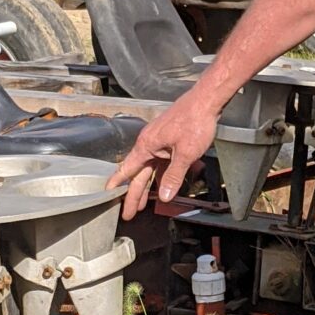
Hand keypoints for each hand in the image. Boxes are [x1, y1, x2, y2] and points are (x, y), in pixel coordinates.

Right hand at [109, 88, 223, 218]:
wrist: (206, 101)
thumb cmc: (194, 121)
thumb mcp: (184, 154)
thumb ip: (173, 177)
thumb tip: (164, 196)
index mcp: (147, 146)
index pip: (126, 169)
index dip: (117, 184)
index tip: (107, 195)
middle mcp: (150, 144)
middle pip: (139, 175)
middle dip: (134, 195)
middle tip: (129, 214)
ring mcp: (160, 143)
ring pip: (151, 170)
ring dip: (147, 188)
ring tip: (142, 205)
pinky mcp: (171, 142)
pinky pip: (163, 163)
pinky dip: (162, 176)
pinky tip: (163, 187)